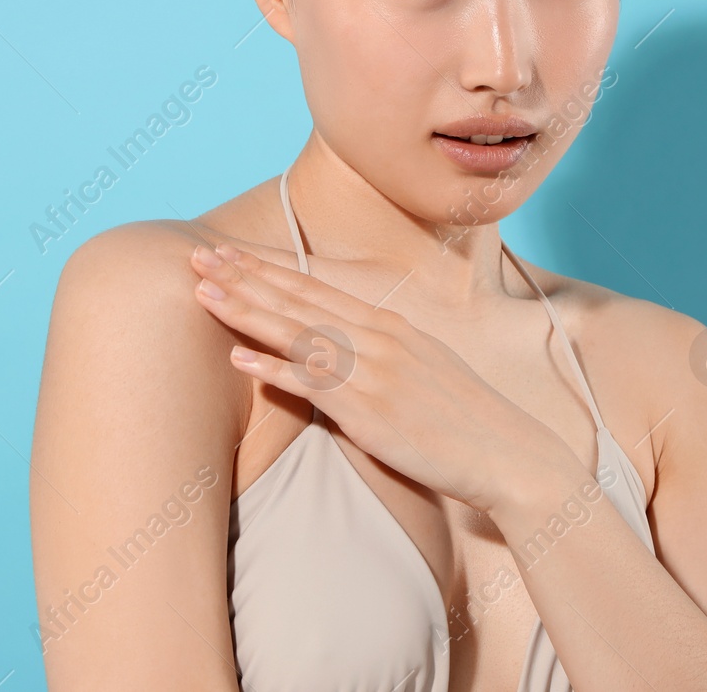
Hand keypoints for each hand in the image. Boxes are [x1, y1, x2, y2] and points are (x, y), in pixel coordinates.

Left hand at [188, 240, 582, 517]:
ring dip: (248, 310)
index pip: (317, 289)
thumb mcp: (423, 367)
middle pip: (299, 300)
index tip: (229, 253)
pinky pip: (315, 386)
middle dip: (245, 276)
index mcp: (390, 325)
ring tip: (205, 291)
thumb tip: (341, 351)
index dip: (268, 269)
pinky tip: (240, 360)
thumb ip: (381, 353)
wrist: (508, 453)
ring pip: (298, 333)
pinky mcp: (372, 411)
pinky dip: (275, 371)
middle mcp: (379, 338)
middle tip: (198, 254)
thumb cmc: (464, 418)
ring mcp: (375, 372)